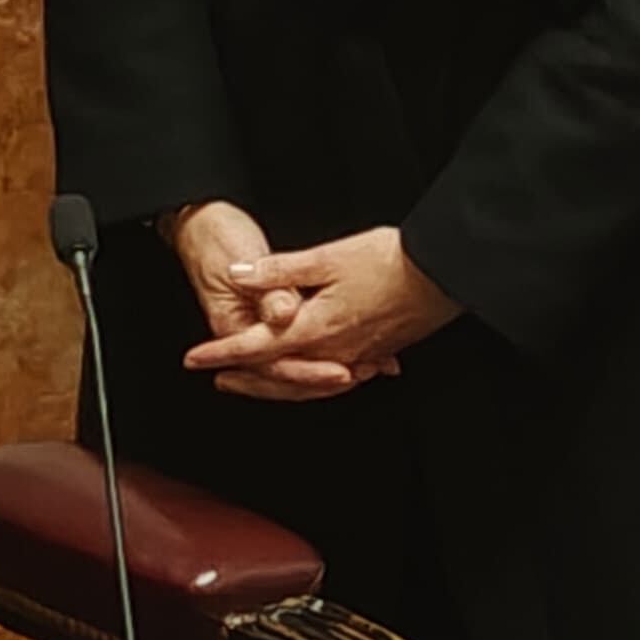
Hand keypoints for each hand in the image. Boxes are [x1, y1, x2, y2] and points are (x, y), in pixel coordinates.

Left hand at [181, 223, 461, 401]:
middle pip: (279, 374)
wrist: (444, 273)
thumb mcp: (327, 257)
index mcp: (315, 328)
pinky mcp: (377, 351)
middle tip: (219, 378)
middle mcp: (334, 350)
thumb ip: (279, 269)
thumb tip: (239, 275)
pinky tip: (319, 373)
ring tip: (260, 379)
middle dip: (246, 378)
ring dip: (279, 382)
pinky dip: (317, 378)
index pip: (256, 346)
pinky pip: (337, 374)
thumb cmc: (390, 261)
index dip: (222, 353)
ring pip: (307, 380)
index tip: (194, 360)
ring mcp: (357, 354)